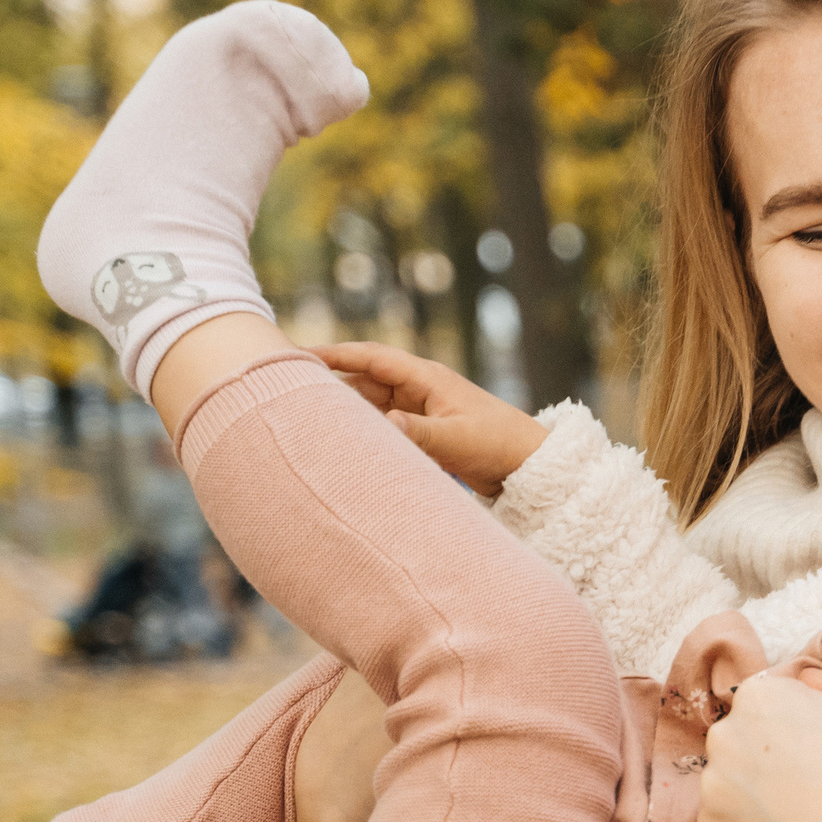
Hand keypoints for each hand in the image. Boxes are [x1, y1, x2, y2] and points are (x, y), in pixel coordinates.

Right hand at [310, 342, 545, 495]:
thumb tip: (384, 425)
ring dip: (347, 413)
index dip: (335, 355)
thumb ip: (419, 434)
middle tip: (290, 391)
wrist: (531, 466)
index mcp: (427, 379)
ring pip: (372, 406)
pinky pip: (386, 428)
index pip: (372, 359)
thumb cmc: (500, 445)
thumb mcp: (458, 441)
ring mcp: (421, 411)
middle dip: (331, 385)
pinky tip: (344, 444)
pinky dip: (366, 432)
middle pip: (364, 381)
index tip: (299, 356)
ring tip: (309, 421)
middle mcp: (420, 390)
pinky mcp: (425, 434)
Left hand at [698, 674, 821, 821]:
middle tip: (806, 784)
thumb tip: (807, 680)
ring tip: (798, 815)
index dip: (792, 728)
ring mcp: (714, 786)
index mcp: (760, 697)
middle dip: (764, 758)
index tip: (815, 750)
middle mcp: (725, 735)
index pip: (764, 705)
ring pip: (730, 784)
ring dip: (753, 795)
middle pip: (739, 742)